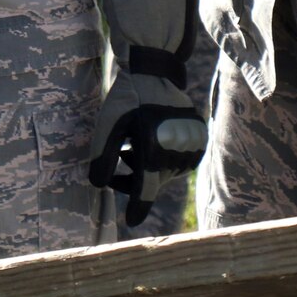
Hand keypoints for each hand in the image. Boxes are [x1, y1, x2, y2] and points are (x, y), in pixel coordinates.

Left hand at [91, 0, 206, 226]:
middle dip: (132, 178)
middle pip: (153, 179)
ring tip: (131, 148)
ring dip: (146, 168)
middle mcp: (178, 146)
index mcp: (153, 143)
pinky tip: (148, 144)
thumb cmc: (126, 98)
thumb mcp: (107, 124)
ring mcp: (192, 144)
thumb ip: (101, 155)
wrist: (156, 73)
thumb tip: (97, 186)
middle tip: (117, 164)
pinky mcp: (199, 141)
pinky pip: (178, 163)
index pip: (145, 184)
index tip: (131, 222)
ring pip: (166, 172)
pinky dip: (161, 160)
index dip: (138, 205)